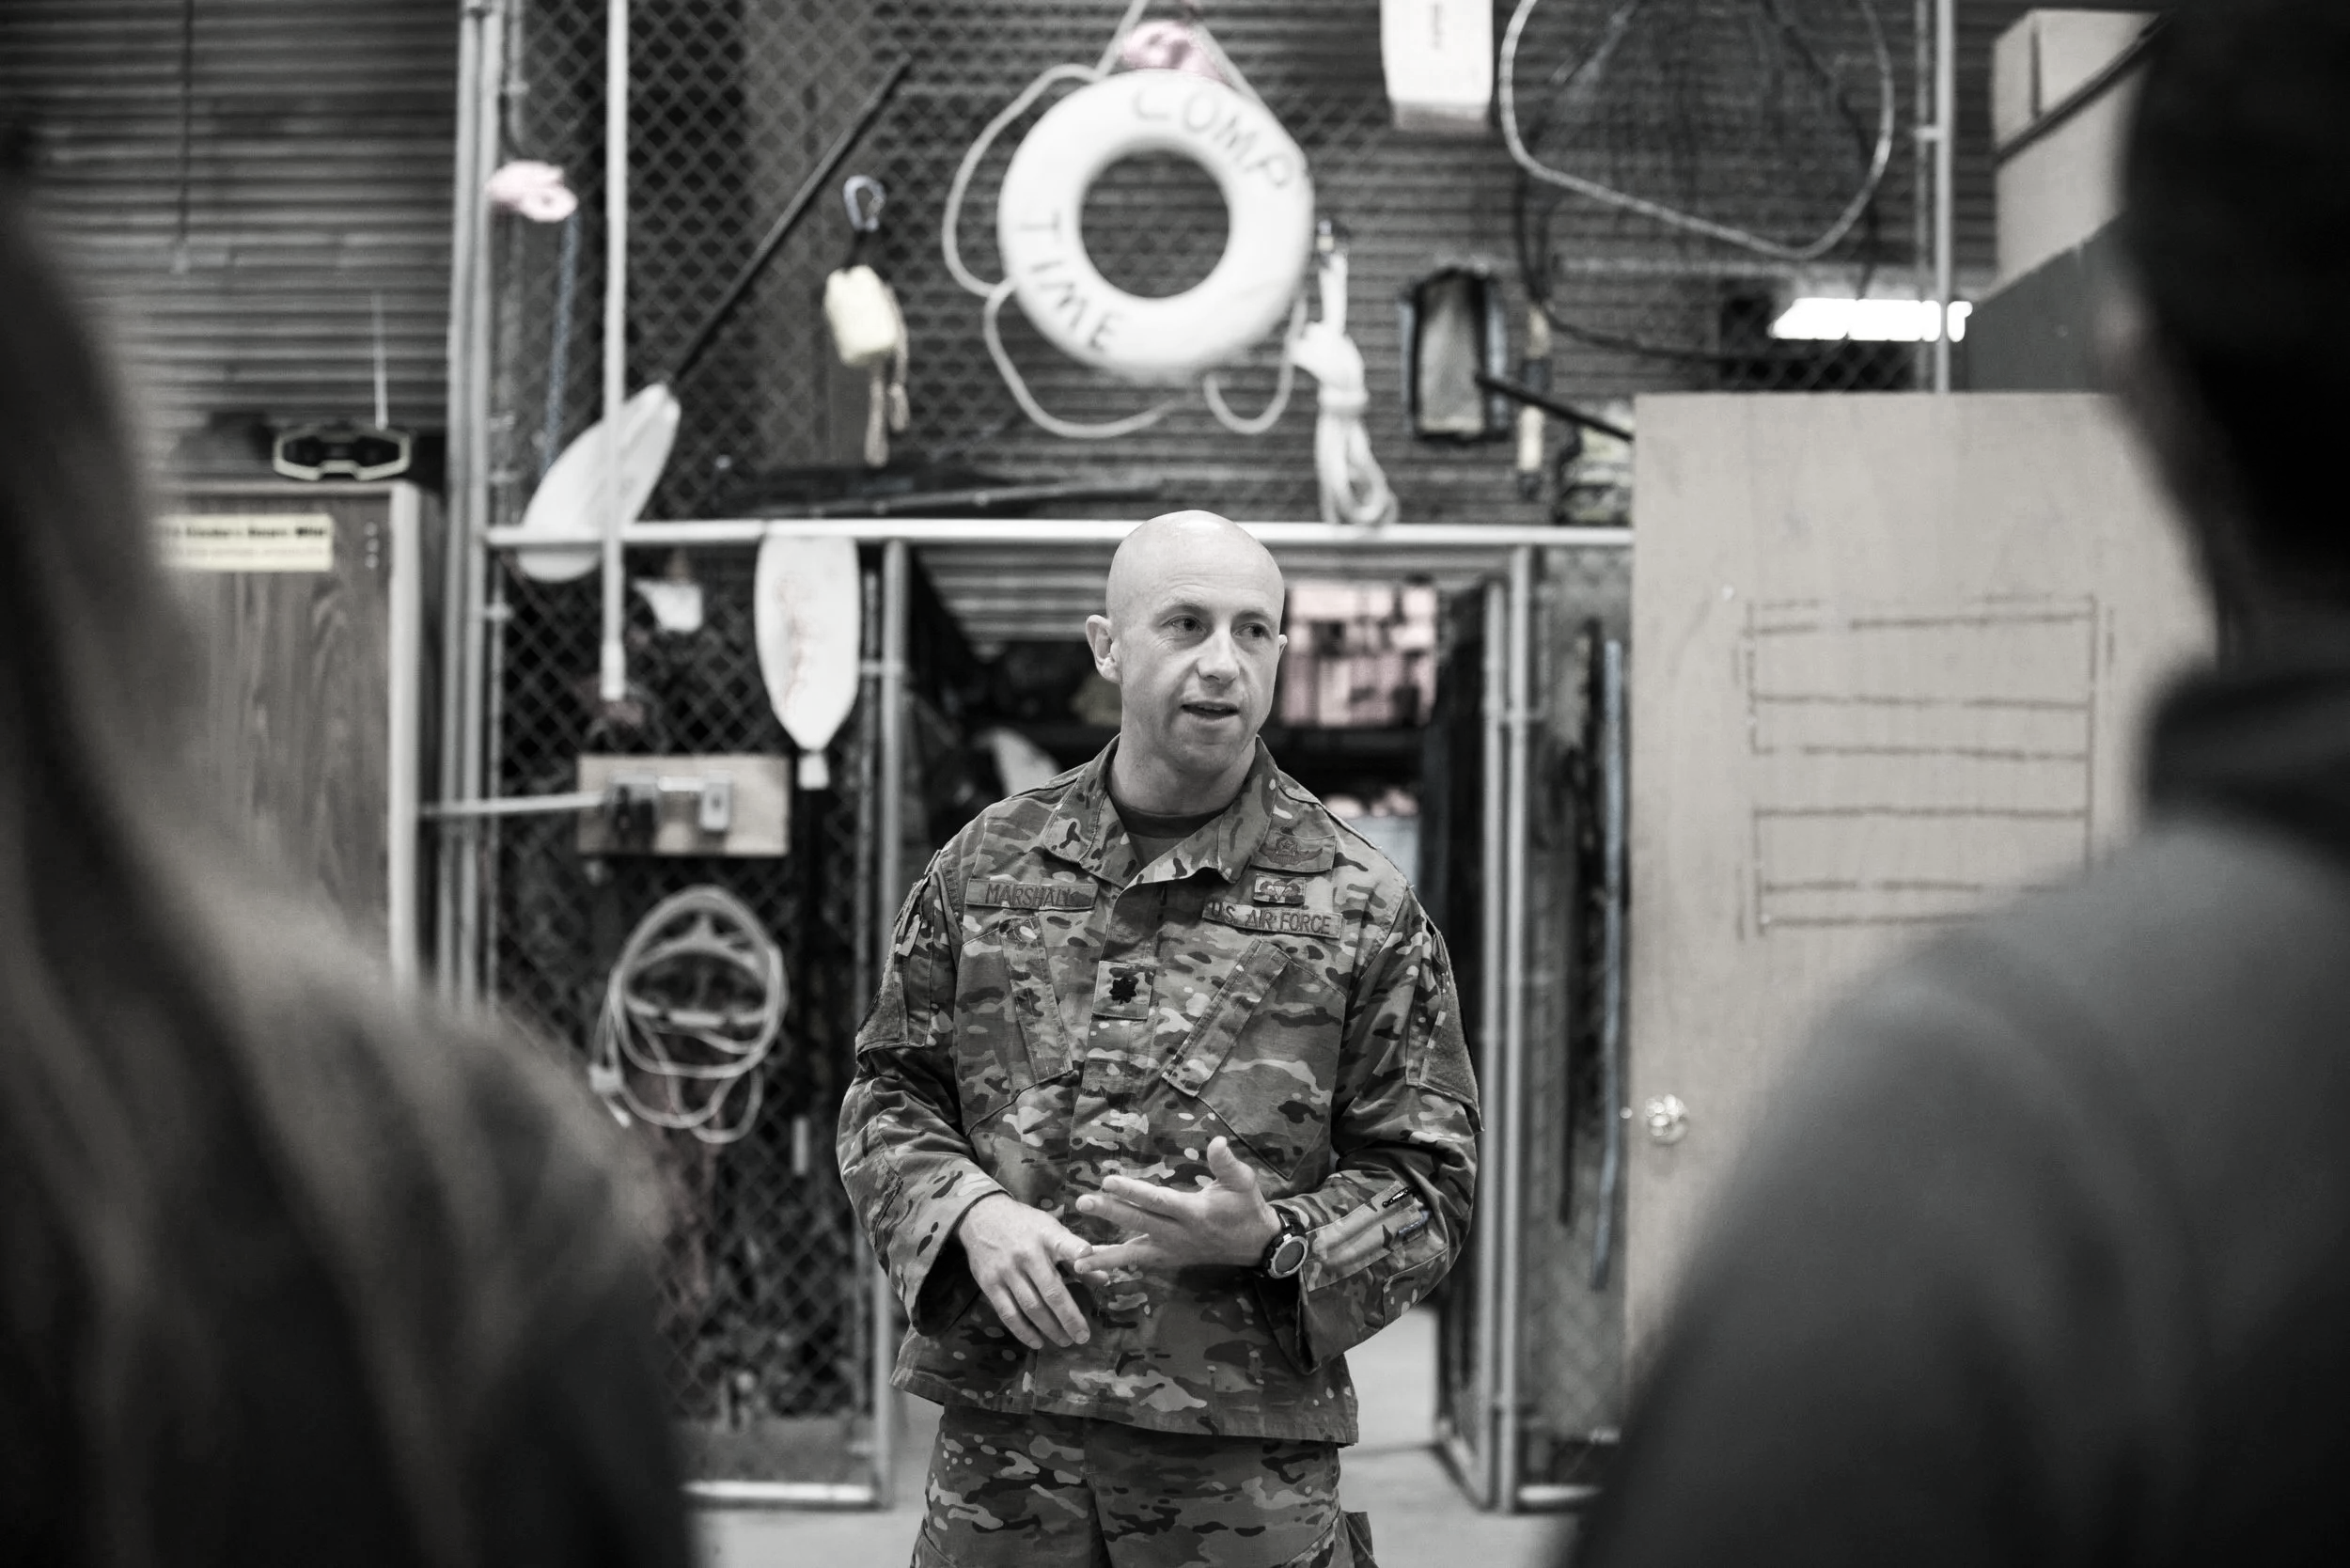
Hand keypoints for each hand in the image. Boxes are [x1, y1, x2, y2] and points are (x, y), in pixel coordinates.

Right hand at [956, 1194, 1091, 1349]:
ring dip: (1050, 1328)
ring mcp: (1007, 1270)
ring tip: (1065, 1341)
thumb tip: (1104, 1279)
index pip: (1064, 1243)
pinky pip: (1008, 1313)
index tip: (1088, 1256)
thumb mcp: (1051, 1230)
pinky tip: (1037, 1342)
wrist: (982, 1216)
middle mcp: (1027, 1254)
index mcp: (1047, 1236)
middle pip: (1051, 1291)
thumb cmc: (1026, 1226)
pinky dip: (1023, 1331)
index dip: (1077, 1251)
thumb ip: (1076, 1256)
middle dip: (1069, 1317)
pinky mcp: (989, 1283)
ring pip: (1031, 1306)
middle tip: (1083, 1337)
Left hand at [1073, 1137, 1281, 1278]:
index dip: (1132, 1191)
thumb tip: (1217, 1141)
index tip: (1107, 1181)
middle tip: (1082, 1203)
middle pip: (1139, 1223)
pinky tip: (1091, 1264)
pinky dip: (1116, 1264)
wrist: (1256, 1246)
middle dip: (1110, 1214)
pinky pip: (1139, 1262)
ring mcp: (1172, 1251)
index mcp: (1194, 1213)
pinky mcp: (1168, 1259)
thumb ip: (1227, 1164)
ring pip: (1134, 1254)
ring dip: (1106, 1256)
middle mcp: (1179, 1235)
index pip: (1157, 1201)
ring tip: (1077, 1260)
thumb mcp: (1244, 1182)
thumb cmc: (1247, 1208)